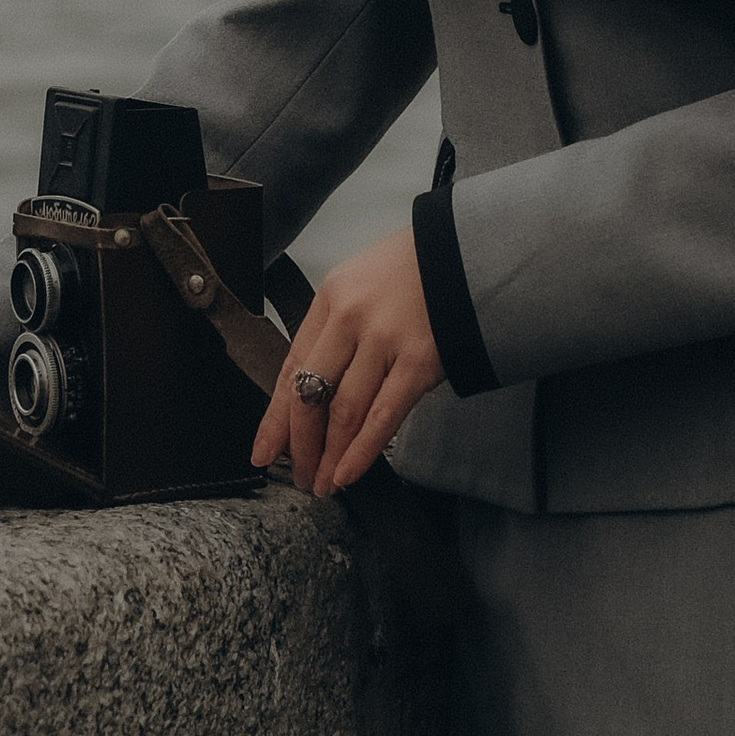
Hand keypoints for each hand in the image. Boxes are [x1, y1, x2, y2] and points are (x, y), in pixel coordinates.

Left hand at [252, 225, 445, 497]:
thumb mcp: (361, 285)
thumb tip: (315, 391)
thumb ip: (337, 331)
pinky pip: (383, 417)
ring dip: (328, 457)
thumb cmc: (416, 271)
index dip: (275, 417)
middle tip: (298, 476)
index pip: (290, 367)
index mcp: (330, 299)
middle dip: (300, 446)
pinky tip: (347, 474)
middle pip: (309, 394)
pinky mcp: (420, 361)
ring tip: (322, 483)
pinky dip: (361, 452)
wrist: (470, 252)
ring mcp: (384, 340)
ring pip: (343, 412)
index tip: (263, 451)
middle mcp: (350, 318)